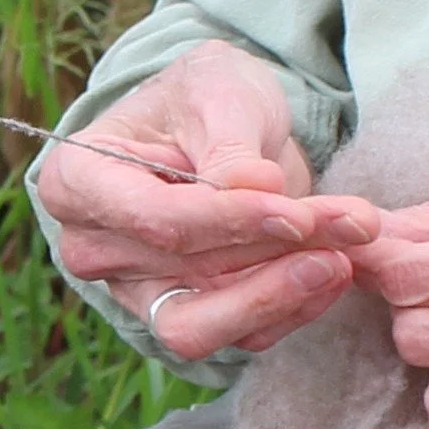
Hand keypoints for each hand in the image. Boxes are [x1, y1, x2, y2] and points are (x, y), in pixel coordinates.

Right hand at [37, 41, 377, 359]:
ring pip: (199, 327)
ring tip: (345, 255)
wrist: (218, 125)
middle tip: (351, 222)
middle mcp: (95, 249)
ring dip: (280, 295)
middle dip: (270, 252)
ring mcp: (135, 290)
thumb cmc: (202, 98)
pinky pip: (235, 337)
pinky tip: (334, 269)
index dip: (225, 221)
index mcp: (77, 182)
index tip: (295, 212)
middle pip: (180, 273)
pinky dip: (290, 309)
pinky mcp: (183, 315)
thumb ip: (231, 144)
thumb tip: (257, 188)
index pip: (150, 219)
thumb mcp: (217, 90)